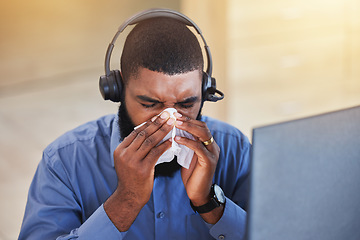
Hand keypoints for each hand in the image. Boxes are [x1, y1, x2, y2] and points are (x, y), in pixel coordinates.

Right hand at [104, 111, 174, 230]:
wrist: (129, 197)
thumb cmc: (131, 177)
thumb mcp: (127, 160)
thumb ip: (134, 147)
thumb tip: (147, 131)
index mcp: (120, 150)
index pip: (136, 132)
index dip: (149, 123)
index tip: (159, 116)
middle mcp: (125, 154)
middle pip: (143, 134)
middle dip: (157, 122)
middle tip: (168, 114)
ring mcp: (133, 161)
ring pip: (150, 141)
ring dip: (163, 130)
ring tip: (172, 123)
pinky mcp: (143, 169)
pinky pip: (156, 153)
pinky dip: (164, 145)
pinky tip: (172, 140)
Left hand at [174, 115, 219, 206]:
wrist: (197, 193)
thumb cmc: (191, 174)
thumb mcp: (187, 155)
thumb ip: (185, 143)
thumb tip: (173, 131)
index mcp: (208, 144)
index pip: (199, 126)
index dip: (188, 119)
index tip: (175, 114)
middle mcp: (213, 146)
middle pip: (202, 126)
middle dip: (188, 120)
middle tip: (174, 116)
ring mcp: (212, 153)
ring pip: (202, 134)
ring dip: (188, 127)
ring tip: (175, 123)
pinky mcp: (209, 161)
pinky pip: (198, 147)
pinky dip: (187, 141)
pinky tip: (176, 139)